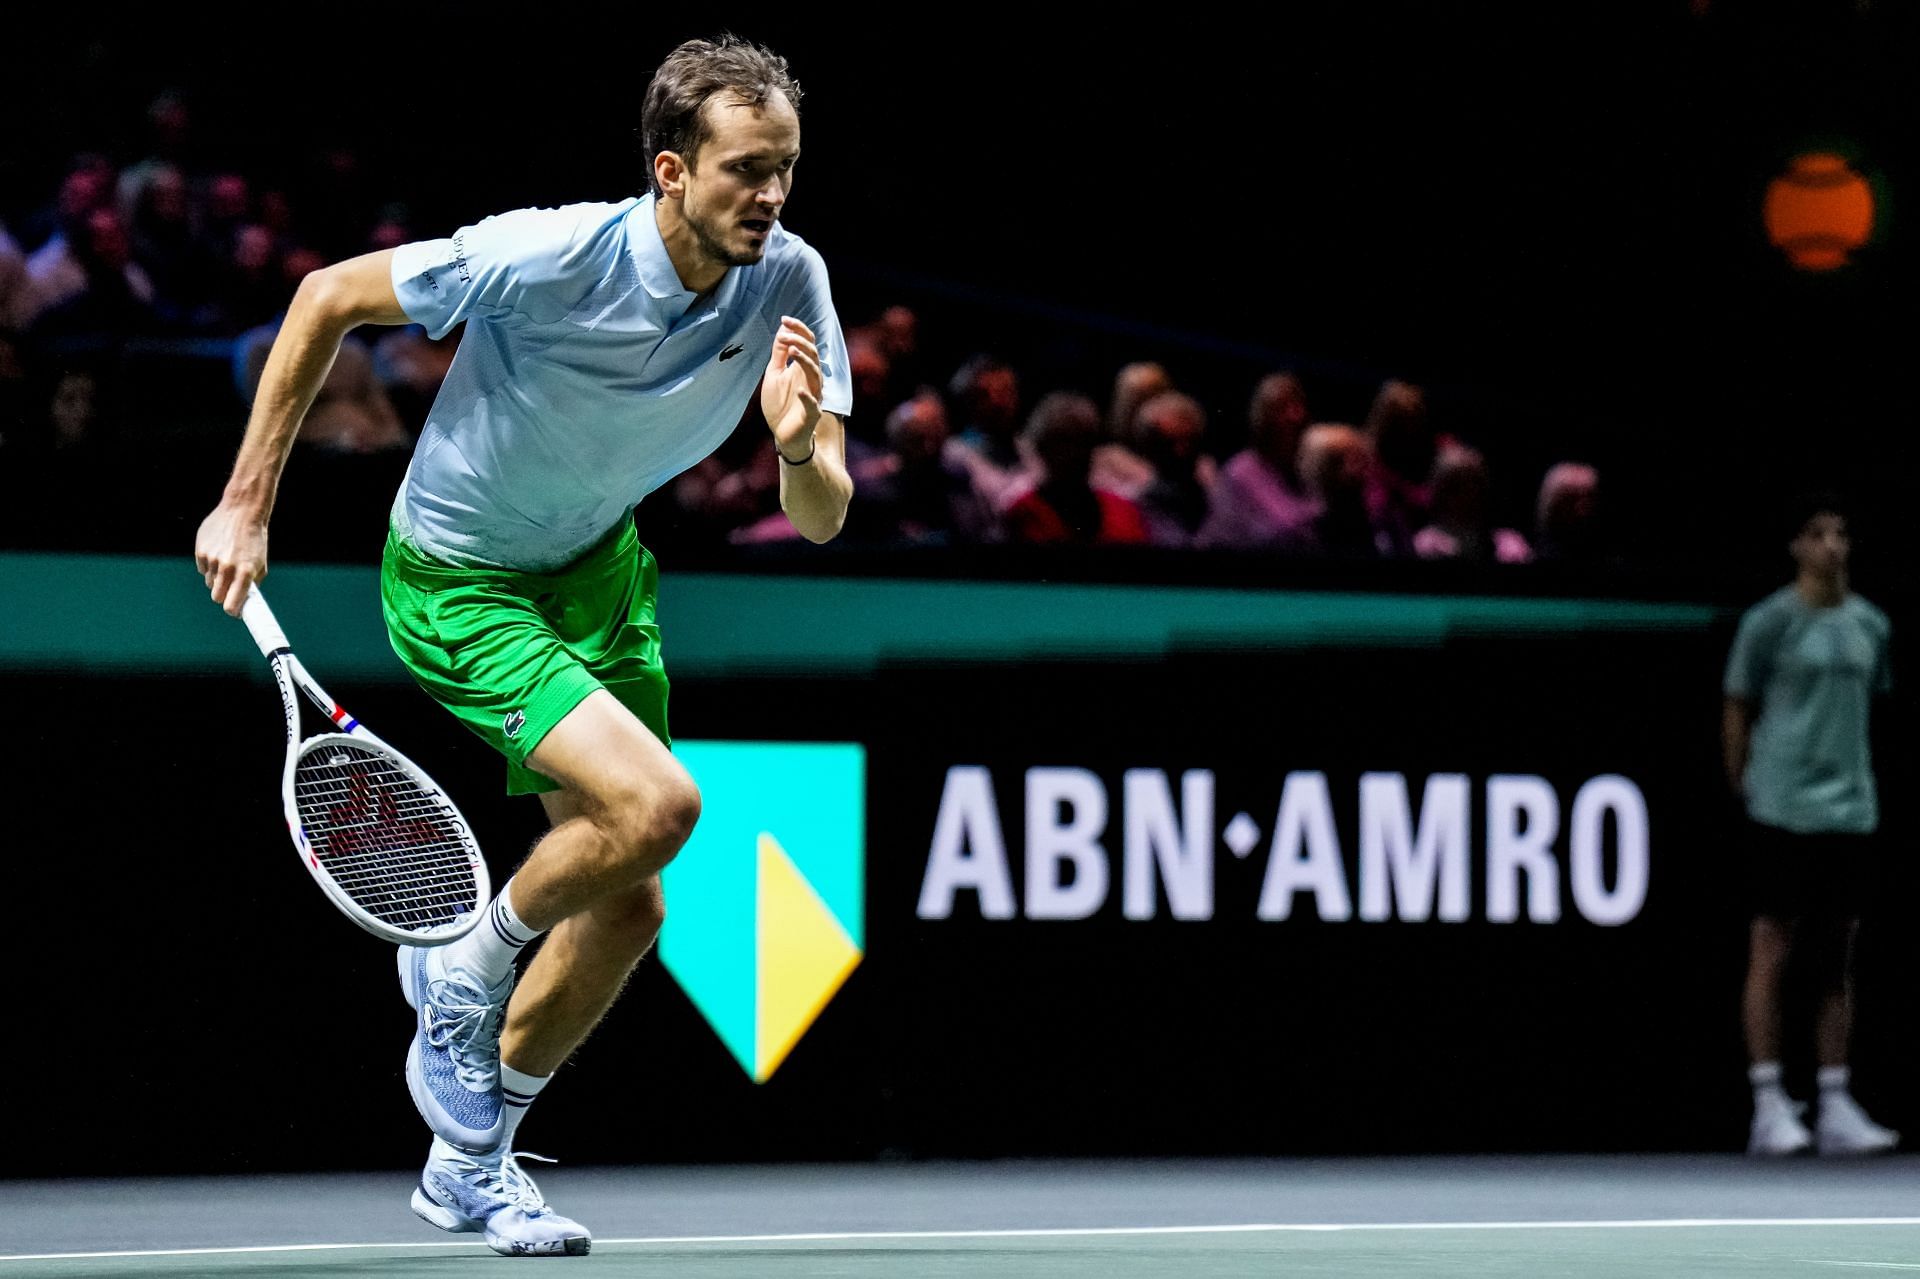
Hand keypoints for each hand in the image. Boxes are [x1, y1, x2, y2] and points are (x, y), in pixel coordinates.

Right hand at [194, 500, 268, 615]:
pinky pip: (202, 568)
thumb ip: (252, 583)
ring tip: (227, 563)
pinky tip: (218, 553)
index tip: (235, 611)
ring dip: (217, 578)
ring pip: (209, 582)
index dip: (232, 610)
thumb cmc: (255, 539)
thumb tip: (245, 601)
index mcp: (244, 573)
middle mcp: (227, 568)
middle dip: (223, 596)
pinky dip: (209, 566)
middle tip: (230, 588)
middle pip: (217, 596)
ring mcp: (212, 560)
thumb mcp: (260, 563)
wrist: (242, 512)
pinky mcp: (200, 551)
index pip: (231, 604)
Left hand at [761, 315, 823, 461]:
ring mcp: (814, 395)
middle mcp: (811, 379)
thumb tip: (782, 329)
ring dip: (804, 361)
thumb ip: (778, 354)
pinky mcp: (811, 414)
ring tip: (791, 351)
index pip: (808, 343)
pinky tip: (799, 391)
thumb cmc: (780, 404)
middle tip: (785, 335)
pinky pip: (812, 404)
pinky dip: (807, 397)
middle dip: (800, 341)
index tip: (785, 319)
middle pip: (813, 354)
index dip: (799, 329)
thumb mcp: (774, 374)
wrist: (782, 434)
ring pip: (815, 374)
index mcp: (803, 368)